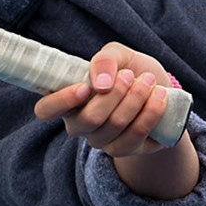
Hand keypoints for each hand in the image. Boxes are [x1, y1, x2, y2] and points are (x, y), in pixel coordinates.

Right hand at [33, 41, 199, 199]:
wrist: (159, 89)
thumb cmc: (129, 70)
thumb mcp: (118, 55)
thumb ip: (105, 60)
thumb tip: (101, 83)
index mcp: (68, 99)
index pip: (46, 110)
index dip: (61, 101)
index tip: (85, 87)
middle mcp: (80, 124)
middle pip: (89, 118)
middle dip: (115, 93)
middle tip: (130, 75)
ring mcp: (101, 140)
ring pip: (115, 125)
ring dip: (136, 99)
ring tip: (148, 81)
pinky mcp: (125, 150)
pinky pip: (136, 136)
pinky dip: (150, 113)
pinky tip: (159, 97)